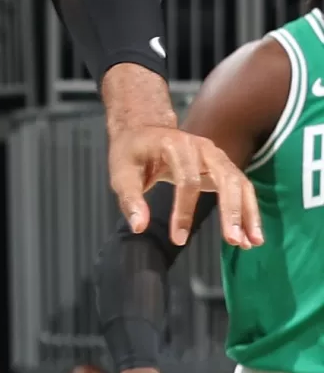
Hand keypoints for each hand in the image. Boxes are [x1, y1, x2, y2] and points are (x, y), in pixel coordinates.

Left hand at [104, 70, 259, 249]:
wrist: (144, 130)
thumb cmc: (131, 152)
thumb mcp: (121, 173)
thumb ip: (130, 199)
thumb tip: (139, 227)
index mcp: (176, 146)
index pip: (187, 180)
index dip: (183, 211)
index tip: (178, 240)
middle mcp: (203, 148)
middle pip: (226, 178)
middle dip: (231, 211)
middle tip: (233, 241)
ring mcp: (216, 156)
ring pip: (239, 183)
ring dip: (247, 213)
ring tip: (252, 242)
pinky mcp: (222, 166)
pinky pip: (240, 188)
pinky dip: (246, 210)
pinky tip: (248, 234)